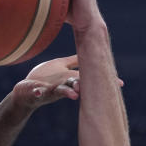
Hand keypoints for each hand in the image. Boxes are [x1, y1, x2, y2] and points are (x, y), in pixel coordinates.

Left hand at [8, 55, 123, 109]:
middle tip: (96, 86)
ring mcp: (49, 91)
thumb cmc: (44, 78)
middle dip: (84, 85)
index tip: (119, 83)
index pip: (88, 79)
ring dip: (67, 92)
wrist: (25, 92)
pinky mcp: (36, 92)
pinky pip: (37, 93)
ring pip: (60, 91)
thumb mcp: (60, 66)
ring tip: (73, 95)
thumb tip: (90, 51)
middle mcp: (62, 86)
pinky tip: (38, 92)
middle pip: (76, 85)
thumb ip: (74, 60)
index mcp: (69, 79)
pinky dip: (38, 93)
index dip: (102, 81)